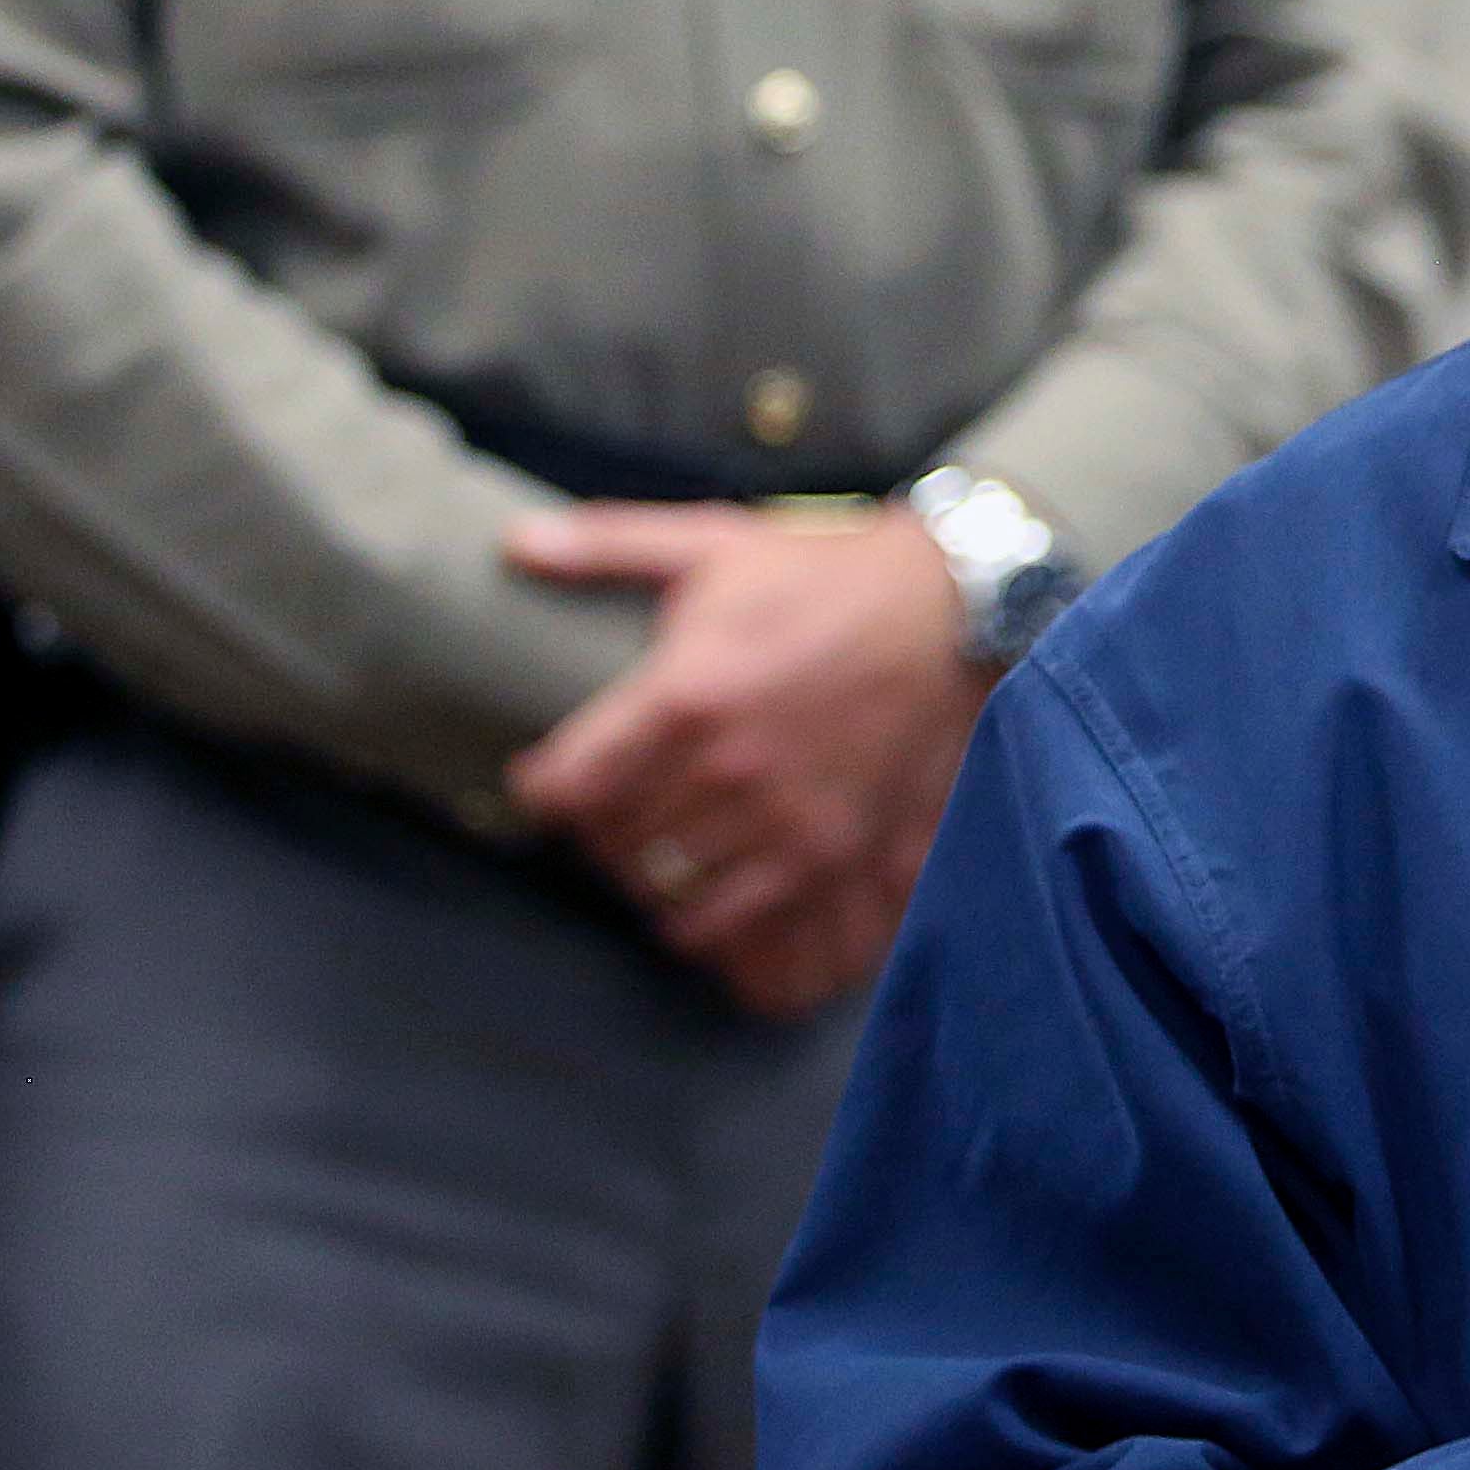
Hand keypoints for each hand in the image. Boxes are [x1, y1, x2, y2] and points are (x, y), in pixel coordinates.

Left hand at [502, 501, 987, 1018]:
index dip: (542, 792)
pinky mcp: (833, 855)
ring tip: (655, 850)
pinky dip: (708, 924)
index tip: (547, 784)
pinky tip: (706, 896)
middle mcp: (728, 770)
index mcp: (685, 695)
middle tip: (606, 813)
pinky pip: (740, 926)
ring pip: (668, 890)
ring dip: (648, 876)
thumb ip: (608, 547)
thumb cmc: (827, 576)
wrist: (952, 612)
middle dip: (595, 832)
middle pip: (612, 844)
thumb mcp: (715, 544)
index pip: (568, 786)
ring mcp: (783, 821)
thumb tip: (517, 543)